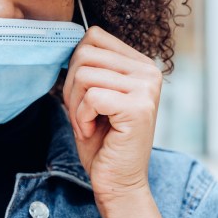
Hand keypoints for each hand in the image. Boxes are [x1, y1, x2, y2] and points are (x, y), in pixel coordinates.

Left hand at [62, 26, 161, 206]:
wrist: (118, 181)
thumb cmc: (102, 140)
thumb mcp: (92, 95)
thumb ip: (88, 67)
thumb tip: (68, 41)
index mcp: (139, 64)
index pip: (93, 36)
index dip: (75, 66)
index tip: (84, 96)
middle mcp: (149, 71)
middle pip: (85, 54)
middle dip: (71, 87)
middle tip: (82, 114)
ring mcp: (147, 88)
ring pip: (84, 74)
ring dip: (75, 105)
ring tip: (88, 124)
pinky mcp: (139, 107)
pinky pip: (91, 96)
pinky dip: (82, 117)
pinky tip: (94, 132)